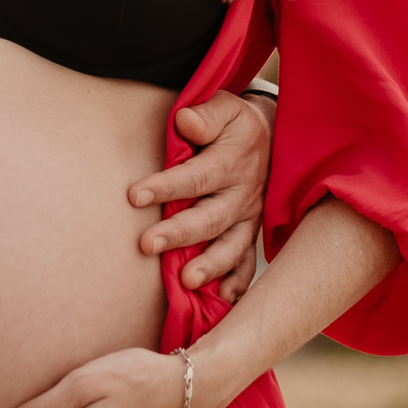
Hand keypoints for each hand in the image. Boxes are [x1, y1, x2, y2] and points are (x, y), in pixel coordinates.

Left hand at [128, 88, 275, 300]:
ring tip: (185, 281)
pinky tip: (223, 301)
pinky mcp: (251, 232)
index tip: (133, 196)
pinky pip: (247, 261)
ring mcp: (249, 217)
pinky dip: (238, 283)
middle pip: (209, 217)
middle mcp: (242, 194)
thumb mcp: (225, 106)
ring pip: (231, 245)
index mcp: (231, 161)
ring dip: (209, 265)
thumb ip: (206, 115)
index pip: (195, 177)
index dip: (165, 187)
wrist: (273, 136)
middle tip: (146, 245)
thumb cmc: (234, 122)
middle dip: (178, 234)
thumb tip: (185, 122)